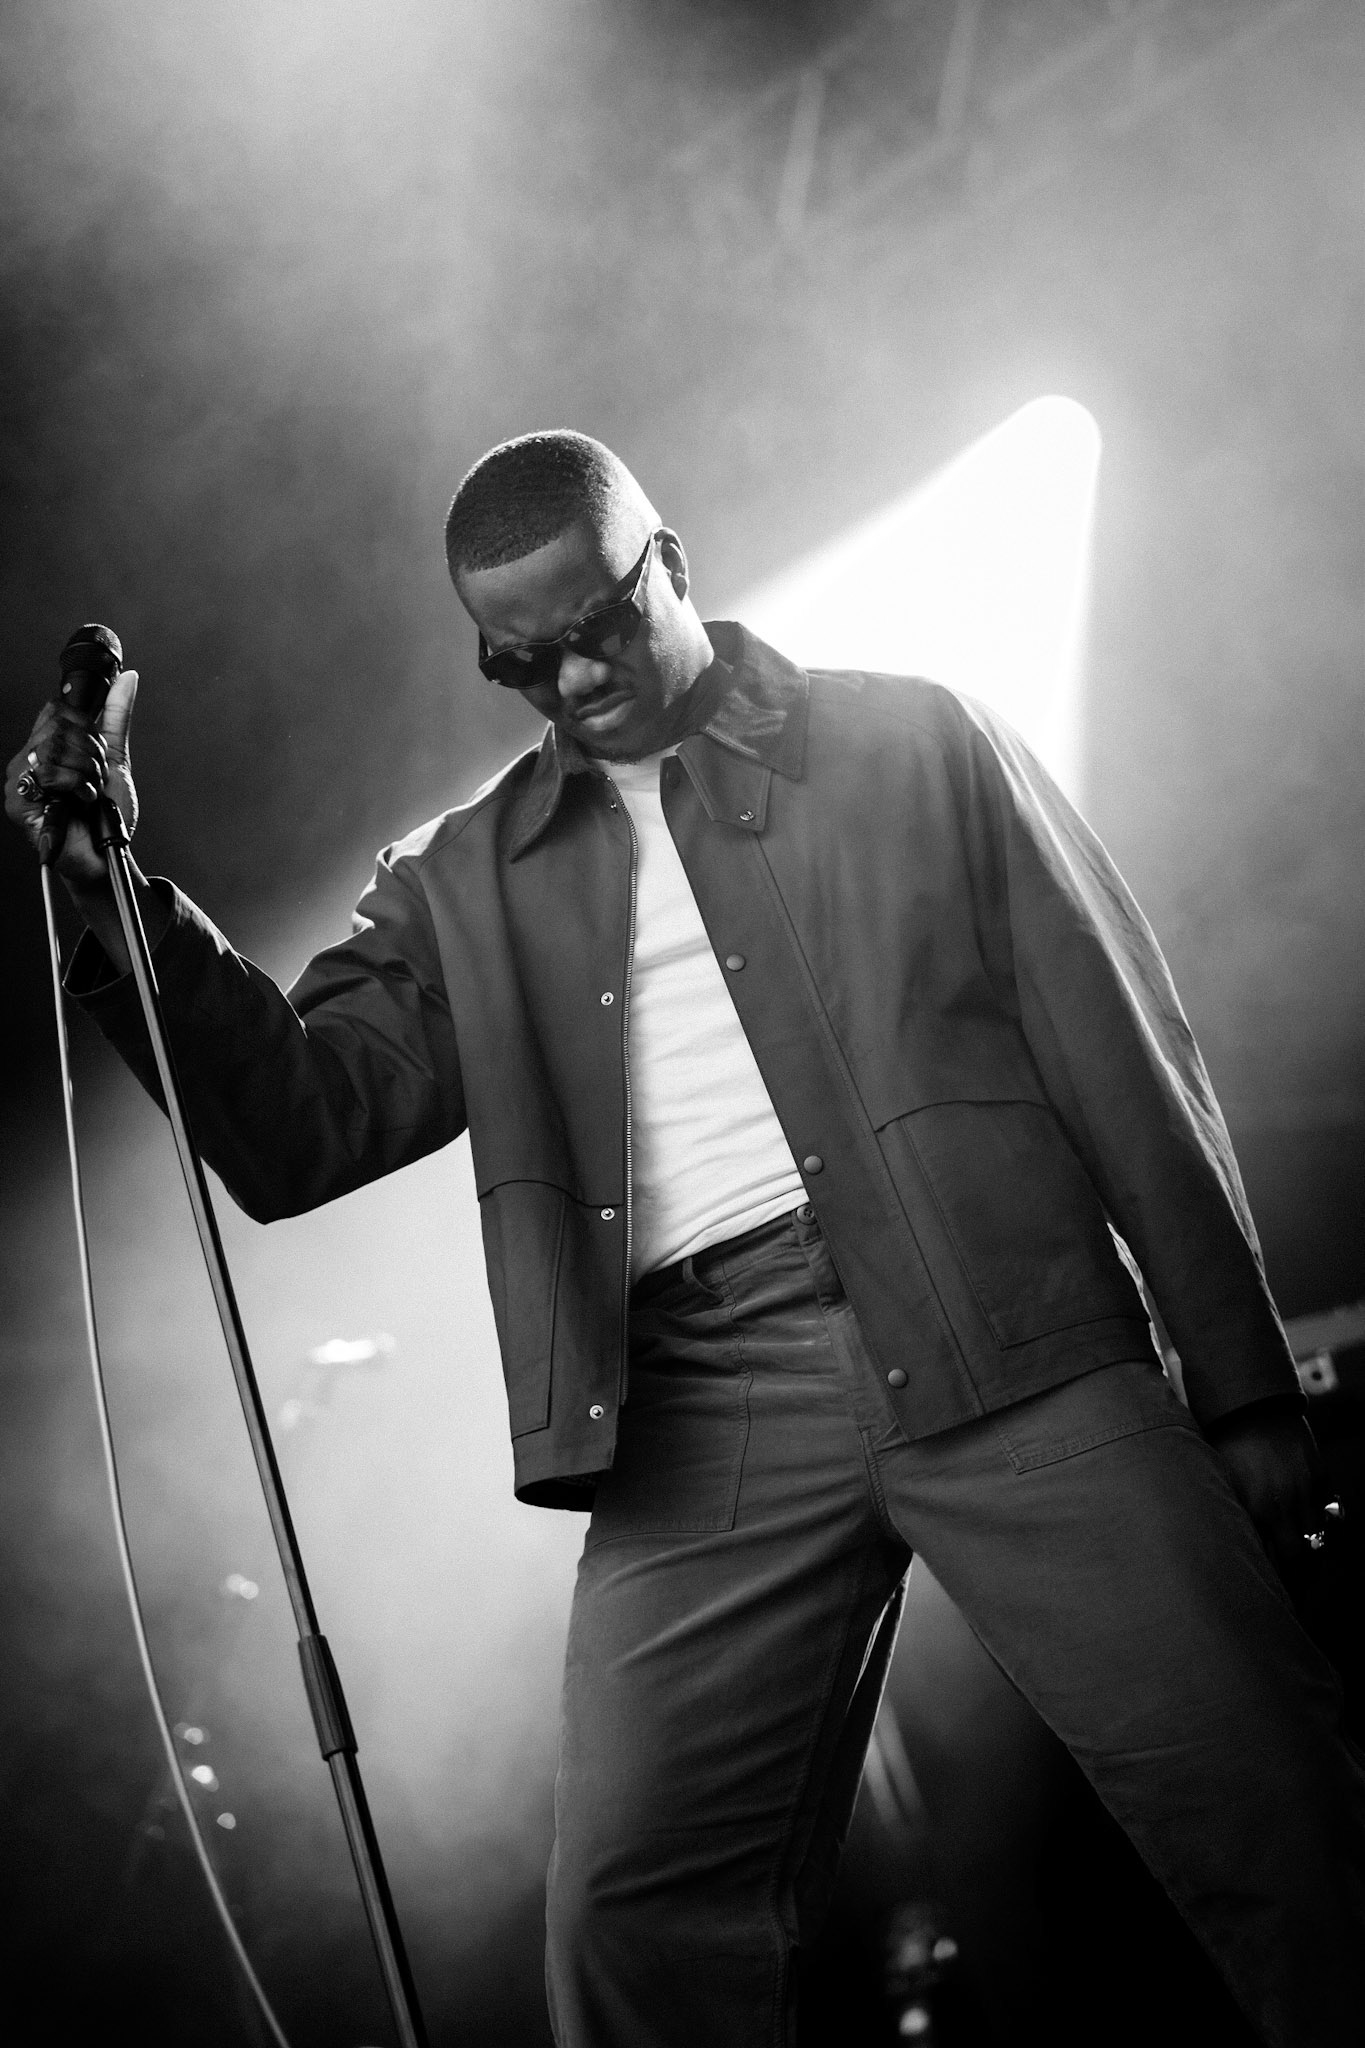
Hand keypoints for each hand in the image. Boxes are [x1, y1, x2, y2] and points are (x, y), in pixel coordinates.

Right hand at [5, 668, 139, 891]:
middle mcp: (28, 759)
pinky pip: (49, 773)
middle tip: (96, 778)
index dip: (86, 725)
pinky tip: (81, 802)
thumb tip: (127, 678)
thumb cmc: (106, 814)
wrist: (108, 854)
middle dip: (92, 753)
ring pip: (55, 747)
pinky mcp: (18, 801)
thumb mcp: (116, 759)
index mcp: (46, 745)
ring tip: (90, 793)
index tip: (99, 751)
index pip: (58, 708)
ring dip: (87, 772)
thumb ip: (117, 717)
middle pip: (59, 725)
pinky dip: (77, 786)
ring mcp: (19, 780)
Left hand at [1210, 1403, 1331, 1584]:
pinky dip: (1327, 1520)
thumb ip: (1230, 1512)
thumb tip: (1233, 1545)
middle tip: (1293, 1586)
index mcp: (1252, 1509)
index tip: (1272, 1595)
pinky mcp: (1318, 1473)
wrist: (1248, 1403)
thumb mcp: (1219, 1481)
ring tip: (1304, 1561)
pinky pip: (1330, 1507)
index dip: (1272, 1581)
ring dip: (1311, 1548)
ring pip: (1317, 1535)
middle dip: (1297, 1576)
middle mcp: (1280, 1504)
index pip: (1268, 1560)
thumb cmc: (1222, 1442)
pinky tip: (1317, 1527)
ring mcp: (1303, 1489)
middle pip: (1299, 1558)